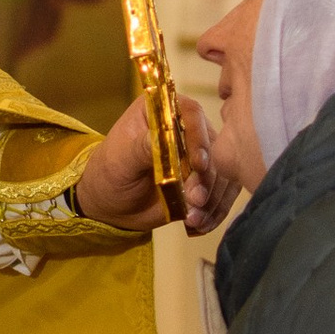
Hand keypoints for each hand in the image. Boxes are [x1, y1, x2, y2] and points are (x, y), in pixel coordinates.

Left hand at [72, 93, 238, 236]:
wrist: (112, 203)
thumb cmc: (111, 172)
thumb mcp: (120, 159)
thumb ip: (142, 146)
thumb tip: (162, 137)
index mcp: (163, 109)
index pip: (191, 114)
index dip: (199, 138)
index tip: (198, 164)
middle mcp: (187, 127)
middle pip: (213, 145)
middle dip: (208, 176)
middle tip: (196, 200)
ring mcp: (200, 154)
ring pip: (223, 171)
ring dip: (212, 198)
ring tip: (194, 218)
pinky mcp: (207, 180)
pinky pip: (223, 193)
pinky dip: (215, 210)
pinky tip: (199, 224)